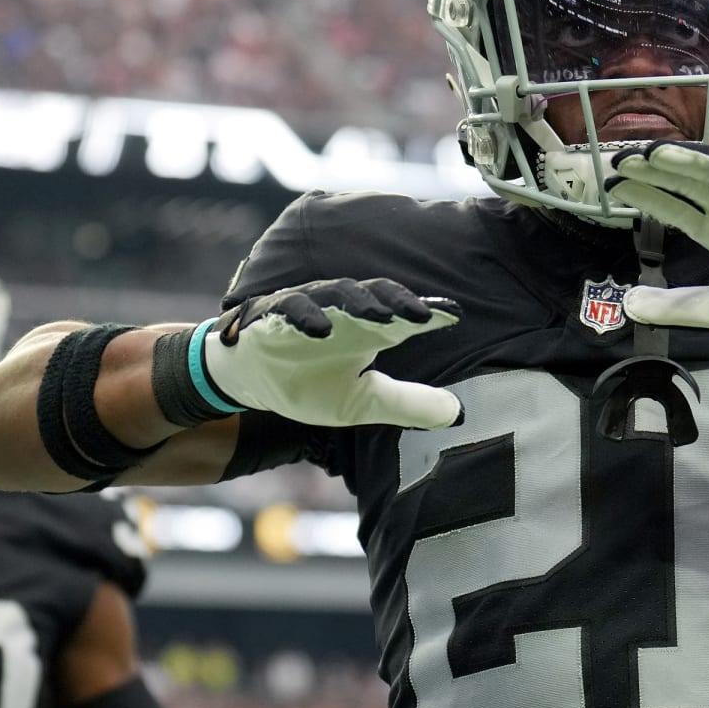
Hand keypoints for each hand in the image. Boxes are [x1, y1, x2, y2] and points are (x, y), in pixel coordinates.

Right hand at [201, 278, 462, 428]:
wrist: (251, 383)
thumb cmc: (310, 383)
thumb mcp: (363, 401)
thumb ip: (407, 404)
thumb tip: (457, 413)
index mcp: (368, 330)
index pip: (403, 316)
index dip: (428, 314)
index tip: (455, 316)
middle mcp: (343, 314)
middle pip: (376, 296)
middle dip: (399, 302)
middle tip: (422, 315)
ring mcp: (309, 309)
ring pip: (337, 294)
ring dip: (359, 303)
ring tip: (381, 317)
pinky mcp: (274, 315)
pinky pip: (291, 307)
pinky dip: (305, 315)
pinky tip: (321, 330)